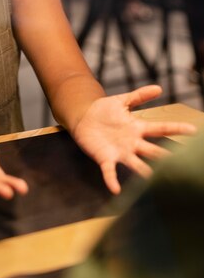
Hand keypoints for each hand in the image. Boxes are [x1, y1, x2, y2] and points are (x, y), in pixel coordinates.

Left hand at [72, 85, 196, 194]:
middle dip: (164, 157)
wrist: (83, 118)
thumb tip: (159, 88)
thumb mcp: (121, 101)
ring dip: (143, 172)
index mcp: (137, 128)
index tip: (193, 130)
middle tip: (180, 164)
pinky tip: (116, 189)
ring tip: (152, 180)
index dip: (176, 129)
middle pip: (152, 151)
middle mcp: (132, 143)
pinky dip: (112, 180)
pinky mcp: (105, 158)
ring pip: (135, 164)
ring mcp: (120, 152)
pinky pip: (110, 171)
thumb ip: (139, 96)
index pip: (160, 129)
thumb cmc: (104, 110)